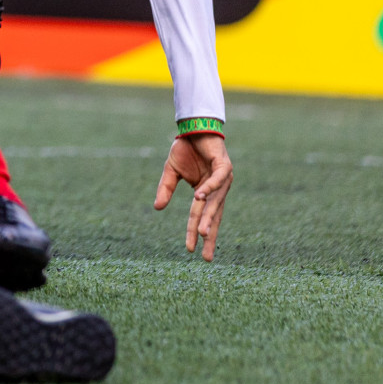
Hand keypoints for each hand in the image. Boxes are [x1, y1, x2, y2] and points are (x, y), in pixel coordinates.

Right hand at [153, 134, 232, 261]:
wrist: (194, 127)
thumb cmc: (185, 149)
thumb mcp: (171, 172)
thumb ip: (166, 189)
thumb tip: (158, 209)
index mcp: (207, 192)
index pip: (201, 216)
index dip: (195, 232)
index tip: (190, 250)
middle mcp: (218, 189)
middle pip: (213, 216)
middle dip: (209, 235)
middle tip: (206, 256)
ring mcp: (223, 178)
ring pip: (216, 202)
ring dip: (208, 217)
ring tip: (201, 232)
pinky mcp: (225, 165)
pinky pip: (218, 179)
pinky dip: (209, 188)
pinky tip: (200, 197)